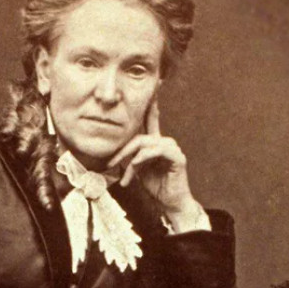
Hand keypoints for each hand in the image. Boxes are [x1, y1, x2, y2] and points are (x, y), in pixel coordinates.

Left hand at [108, 99, 205, 230]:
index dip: (151, 102)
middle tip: (110, 164)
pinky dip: (143, 158)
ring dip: (131, 160)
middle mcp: (165, 142)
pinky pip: (156, 150)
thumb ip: (130, 158)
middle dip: (122, 151)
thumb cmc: (156, 187)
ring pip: (145, 144)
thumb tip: (117, 155)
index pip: (151, 119)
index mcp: (155, 143)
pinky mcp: (177, 158)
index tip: (154, 84)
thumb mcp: (137, 170)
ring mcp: (172, 148)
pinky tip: (137, 166)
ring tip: (126, 176)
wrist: (171, 203)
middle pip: (139, 136)